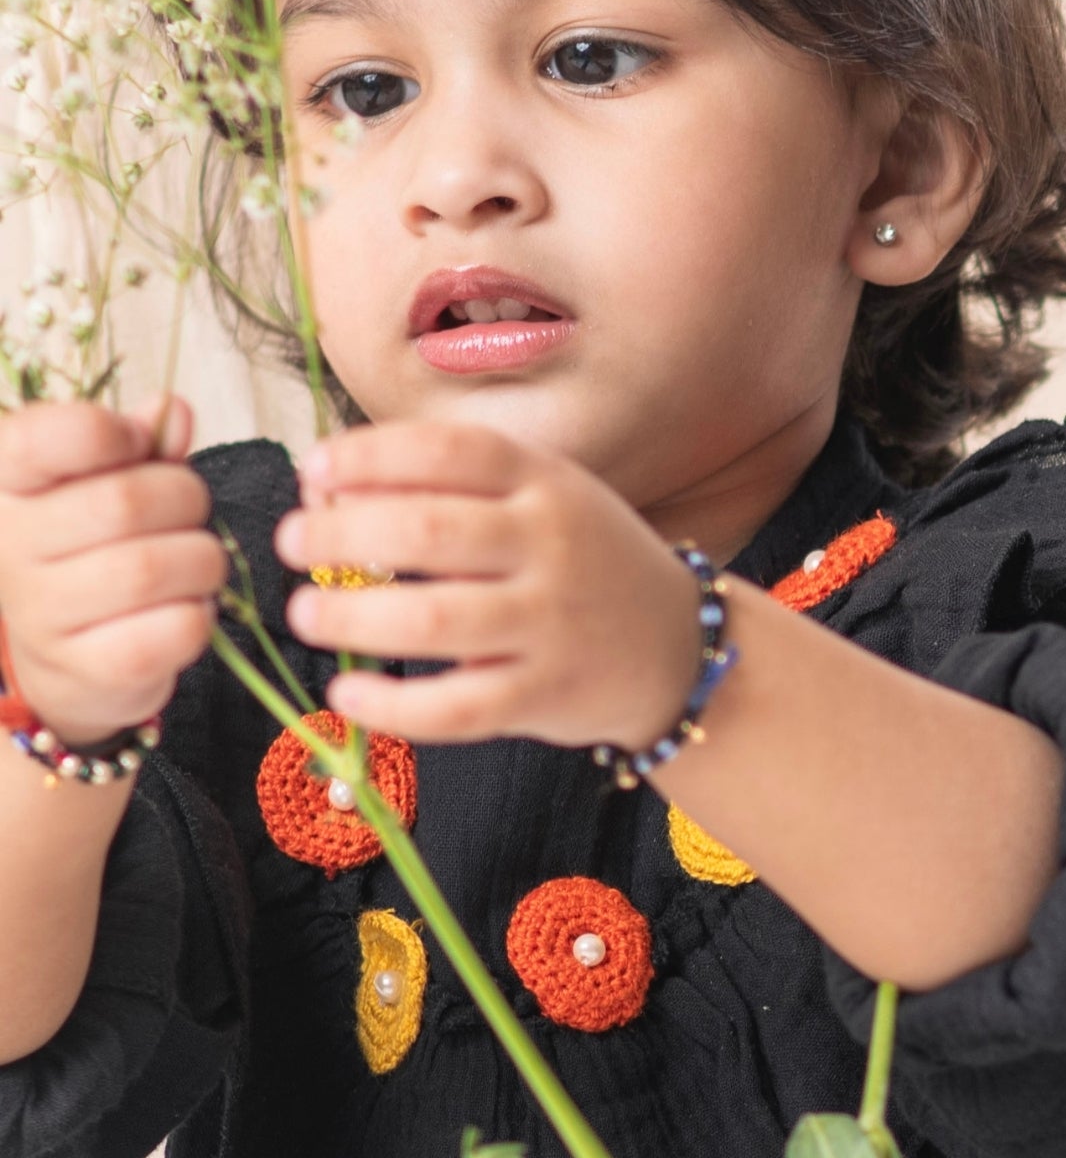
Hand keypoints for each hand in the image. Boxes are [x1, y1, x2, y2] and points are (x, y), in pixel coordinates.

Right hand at [0, 398, 222, 743]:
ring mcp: (41, 612)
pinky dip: (201, 615)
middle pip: (125, 502)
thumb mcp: (108, 485)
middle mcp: (11, 543)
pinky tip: (186, 609)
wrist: (68, 658)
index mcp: (9, 480)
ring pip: (153, 568)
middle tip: (190, 514)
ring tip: (194, 564)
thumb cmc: (93, 550)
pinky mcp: (86, 669)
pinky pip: (174, 629)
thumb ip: (142, 447)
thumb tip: (173, 410)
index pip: (53, 436)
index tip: (139, 445)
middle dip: (186, 499)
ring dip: (202, 561)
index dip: (116, 433)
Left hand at [276, 422, 702, 749]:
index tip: (313, 473)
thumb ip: (455, 486)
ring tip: (307, 615)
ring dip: (349, 618)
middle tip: (292, 545)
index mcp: (546, 483)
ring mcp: (551, 624)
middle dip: (337, 536)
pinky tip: (346, 693)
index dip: (365, 456)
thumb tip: (328, 485)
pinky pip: (455, 707)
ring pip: (430, 622)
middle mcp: (552, 547)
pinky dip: (389, 705)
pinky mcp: (545, 695)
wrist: (681, 647)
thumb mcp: (544, 496)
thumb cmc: (586, 562)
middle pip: (425, 533)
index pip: (445, 450)